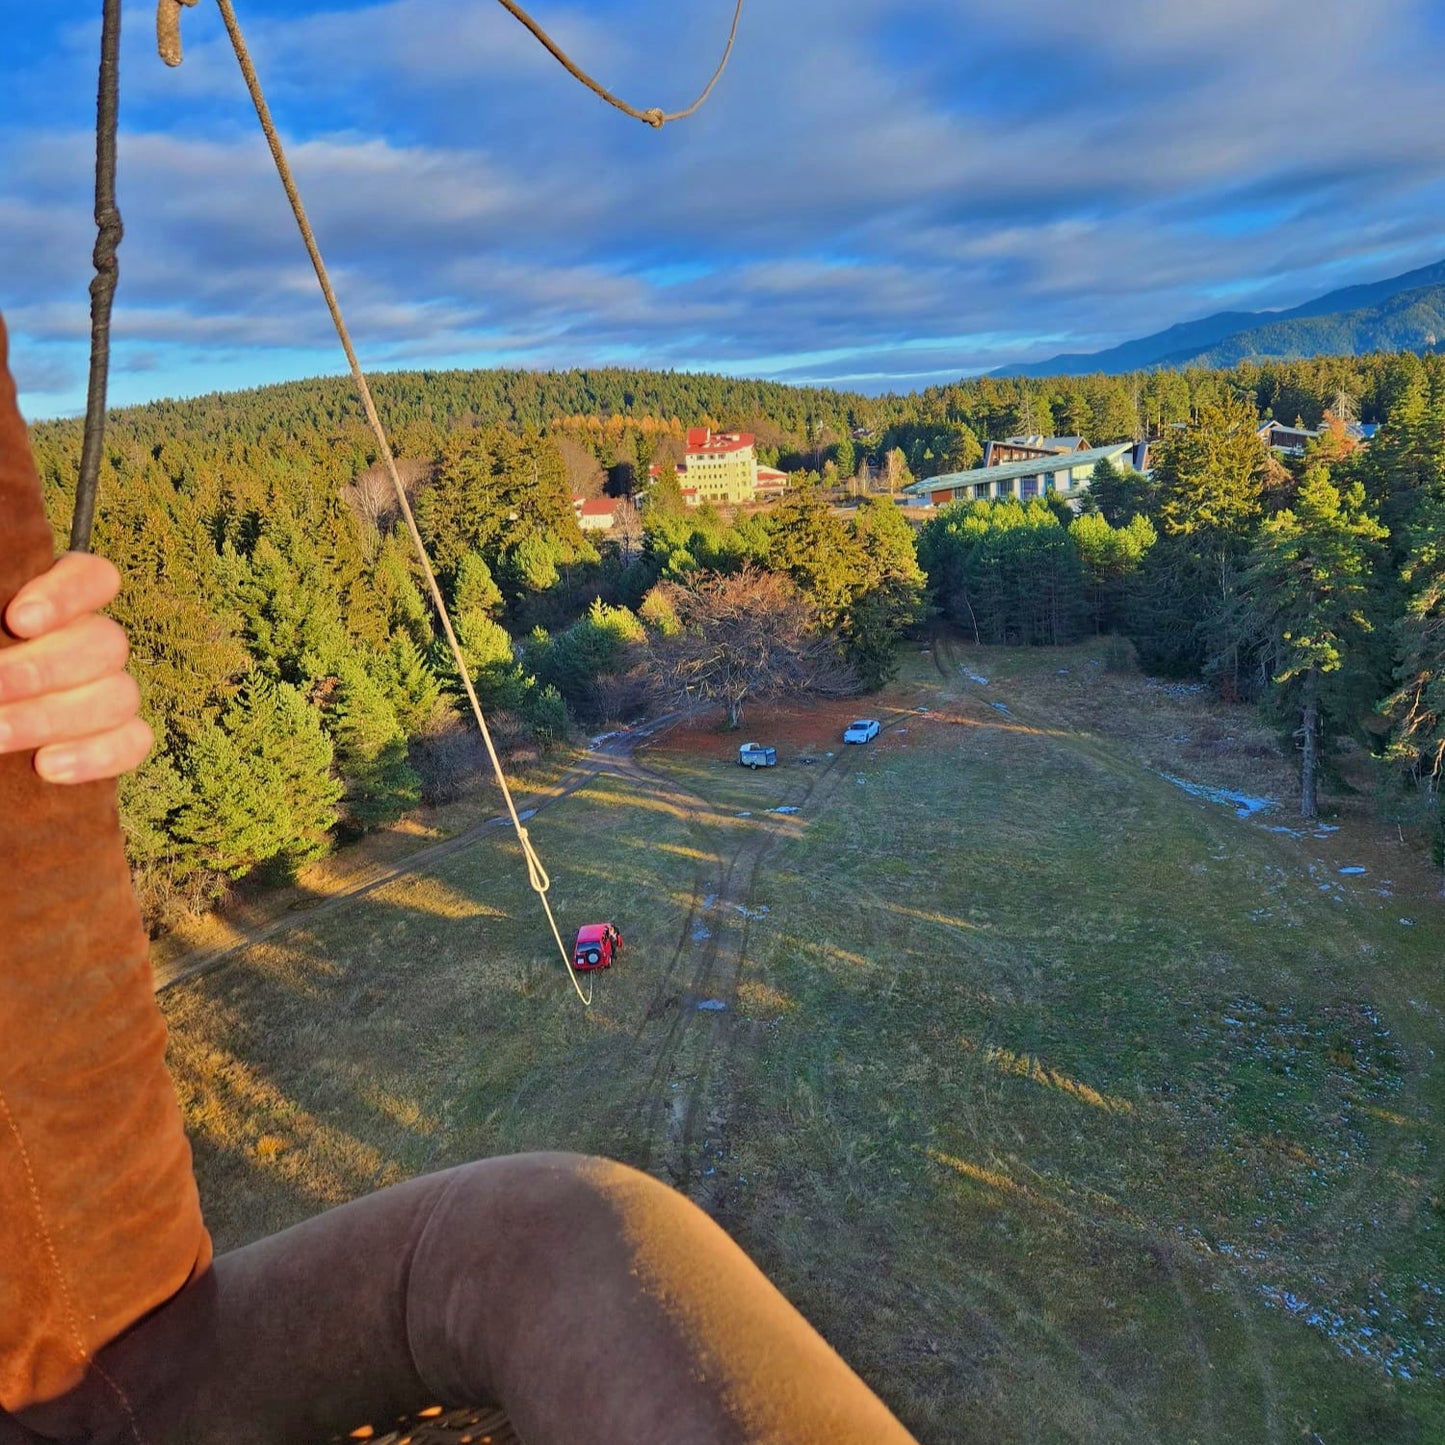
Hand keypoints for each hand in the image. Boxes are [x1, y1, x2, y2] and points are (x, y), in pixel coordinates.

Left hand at [0, 551, 151, 783]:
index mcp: (58, 603)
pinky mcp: (118, 739)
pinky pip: (132, 742)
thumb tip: (11, 629)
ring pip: (118, 696)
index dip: (66, 595)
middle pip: (106, 644)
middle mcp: (92, 643)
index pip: (92, 578)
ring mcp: (112, 691)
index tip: (19, 621)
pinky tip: (46, 767)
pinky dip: (94, 756)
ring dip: (53, 718)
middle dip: (43, 670)